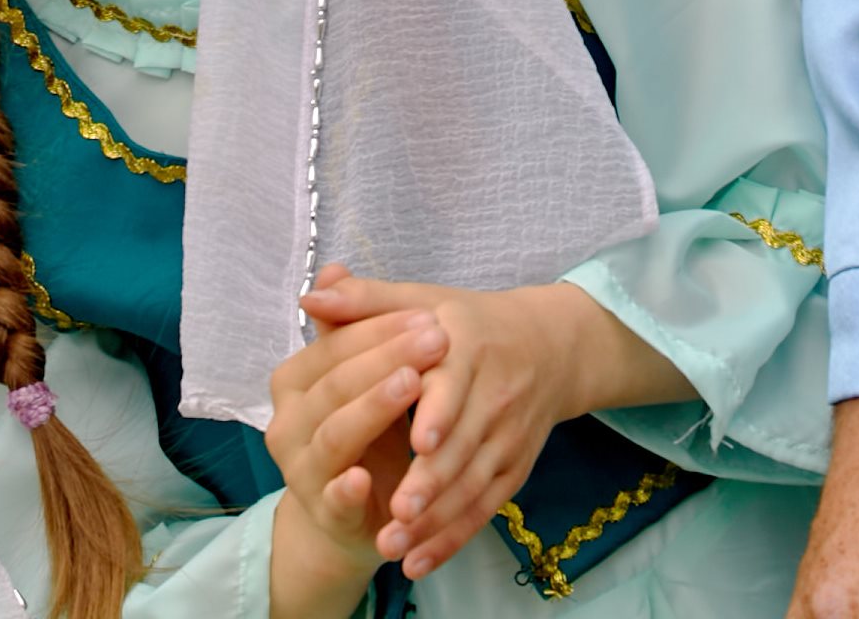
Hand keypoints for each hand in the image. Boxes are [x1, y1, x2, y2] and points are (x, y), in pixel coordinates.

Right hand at [265, 285, 439, 618]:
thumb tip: (332, 271)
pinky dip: (344, 488)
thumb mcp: (364, 372)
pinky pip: (332, 499)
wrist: (360, 508)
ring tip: (412, 385)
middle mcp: (286, 424)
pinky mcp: (323, 513)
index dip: (380, 330)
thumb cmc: (366, 425)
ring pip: (335, 435)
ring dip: (372, 409)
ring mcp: (301, 471)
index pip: (334, 347)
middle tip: (437, 339)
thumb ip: (352, 322)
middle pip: (336, 385)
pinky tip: (363, 476)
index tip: (431, 316)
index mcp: (292, 382)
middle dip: (386, 359)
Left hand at [304, 266, 684, 580]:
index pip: (455, 384)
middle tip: (396, 513)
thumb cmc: (466, 323)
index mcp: (467, 347)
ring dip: (436, 521)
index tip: (416, 442)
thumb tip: (309, 295)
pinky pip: (484, 510)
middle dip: (430, 483)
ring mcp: (508, 436)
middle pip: (463, 445)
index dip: (439, 413)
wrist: (550, 347)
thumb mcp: (421, 300)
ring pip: (472, 486)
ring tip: (394, 546)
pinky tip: (419, 562)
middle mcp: (495, 393)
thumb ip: (364, 301)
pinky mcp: (514, 469)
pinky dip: (452, 539)